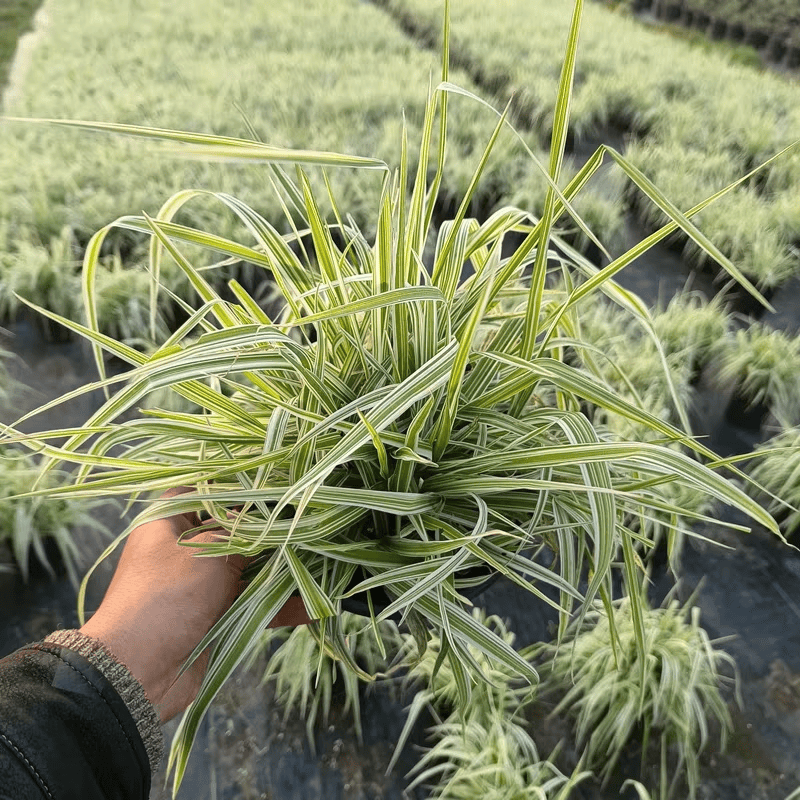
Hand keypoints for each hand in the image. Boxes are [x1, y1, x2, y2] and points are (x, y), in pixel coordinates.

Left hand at [80, 487, 311, 723]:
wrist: (137, 672)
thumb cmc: (166, 596)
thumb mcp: (208, 553)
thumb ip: (244, 534)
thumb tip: (273, 517)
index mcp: (170, 522)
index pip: (208, 491)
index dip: (242, 487)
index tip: (280, 485)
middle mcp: (186, 549)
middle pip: (237, 529)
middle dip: (274, 530)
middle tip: (313, 522)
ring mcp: (203, 584)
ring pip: (251, 567)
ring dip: (284, 568)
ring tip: (322, 560)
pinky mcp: (217, 615)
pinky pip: (254, 603)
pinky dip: (281, 604)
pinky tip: (315, 604)